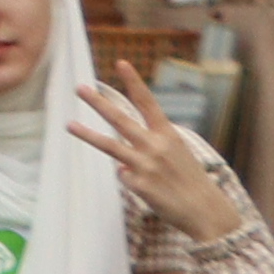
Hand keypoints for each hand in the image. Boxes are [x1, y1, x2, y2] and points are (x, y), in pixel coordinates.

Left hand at [65, 75, 251, 242]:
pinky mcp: (138, 185)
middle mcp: (155, 145)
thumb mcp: (178, 153)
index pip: (147, 102)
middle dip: (99, 103)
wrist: (204, 210)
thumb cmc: (191, 180)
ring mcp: (145, 165)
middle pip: (121, 119)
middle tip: (80, 88)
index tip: (121, 63)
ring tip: (68, 124)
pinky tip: (148, 187)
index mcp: (168, 134)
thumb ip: (153, 146)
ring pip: (110, 145)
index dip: (134, 82)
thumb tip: (123, 158)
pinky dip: (130, 179)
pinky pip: (124, 176)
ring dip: (87, 134)